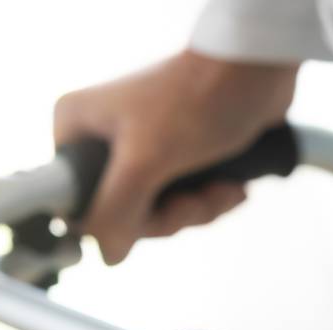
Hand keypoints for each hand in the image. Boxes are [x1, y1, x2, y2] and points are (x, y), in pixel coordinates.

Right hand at [54, 50, 299, 263]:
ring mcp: (144, 147)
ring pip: (162, 209)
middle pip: (125, 213)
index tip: (149, 211)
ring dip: (199, 210)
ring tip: (222, 189)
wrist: (257, 73)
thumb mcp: (146, 162)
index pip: (75, 202)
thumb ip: (116, 211)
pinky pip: (188, 198)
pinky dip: (213, 200)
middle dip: (171, 216)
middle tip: (194, 201)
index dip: (114, 220)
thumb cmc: (198, 101)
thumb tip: (106, 254)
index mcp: (77, 129)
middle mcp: (105, 138)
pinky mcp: (181, 153)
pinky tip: (234, 187)